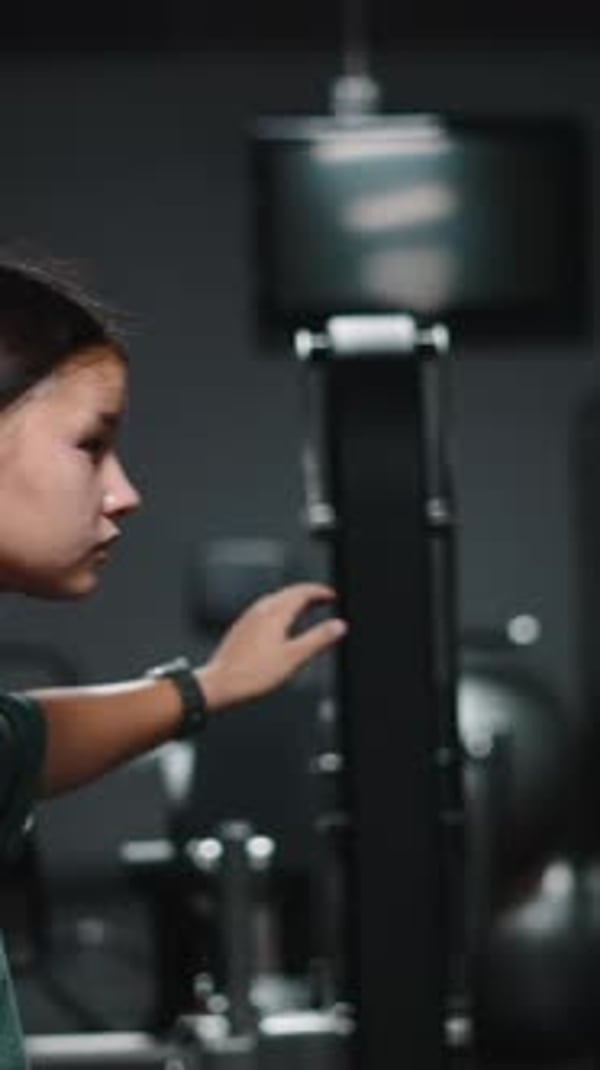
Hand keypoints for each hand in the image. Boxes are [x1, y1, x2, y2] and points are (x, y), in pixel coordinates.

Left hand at [196, 583, 346, 711]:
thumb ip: (318, 639)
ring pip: (276, 599)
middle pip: (289, 592)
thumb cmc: (252, 674)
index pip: (302, 592)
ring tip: (308, 608)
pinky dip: (281, 608)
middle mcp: (260, 610)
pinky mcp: (242, 627)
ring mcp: (249, 617)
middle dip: (309, 593)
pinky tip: (282, 623)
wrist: (219, 684)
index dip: (320, 591)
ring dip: (295, 599)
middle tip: (325, 599)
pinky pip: (266, 608)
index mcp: (275, 613)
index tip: (333, 595)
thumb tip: (339, 626)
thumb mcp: (293, 658)